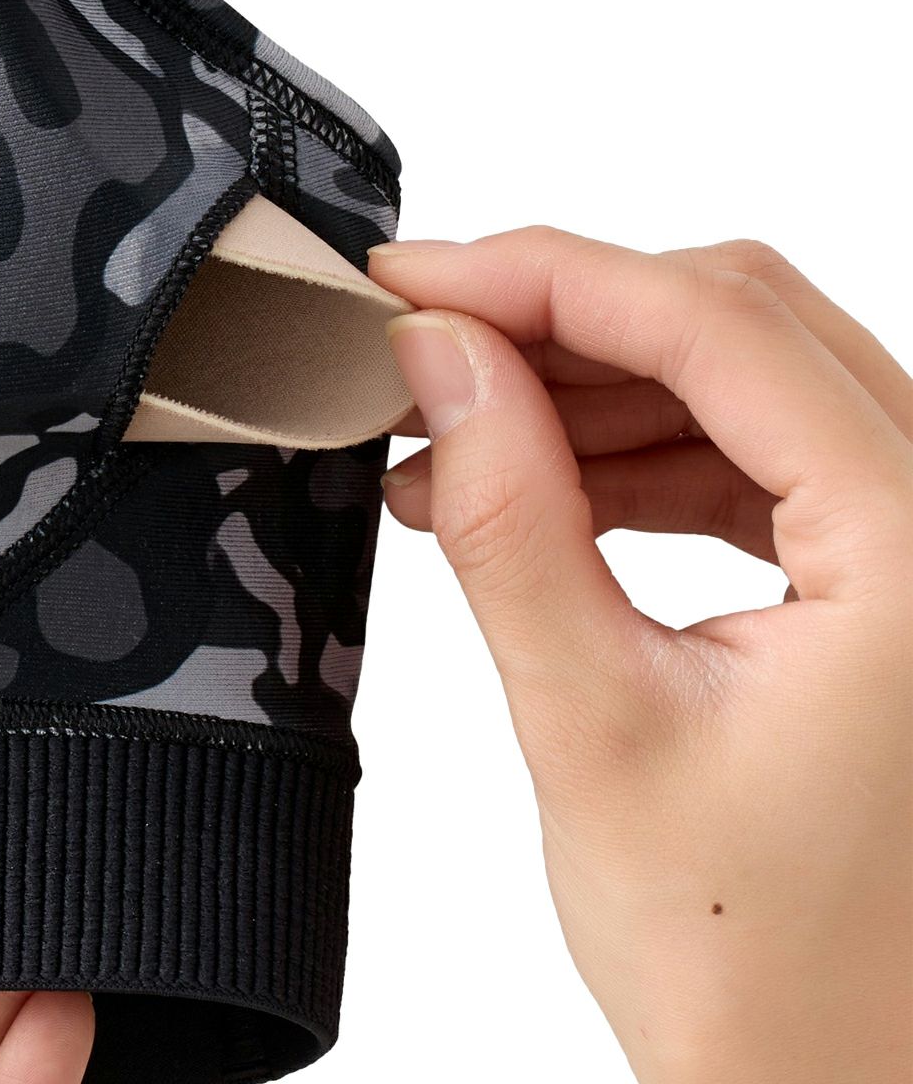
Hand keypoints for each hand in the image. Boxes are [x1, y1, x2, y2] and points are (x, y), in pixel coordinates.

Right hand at [368, 231, 911, 1082]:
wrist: (828, 1074)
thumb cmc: (749, 965)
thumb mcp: (592, 725)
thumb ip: (511, 522)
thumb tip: (444, 364)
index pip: (717, 326)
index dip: (543, 278)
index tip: (416, 278)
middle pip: (734, 326)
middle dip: (557, 321)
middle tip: (420, 342)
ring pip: (732, 382)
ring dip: (579, 394)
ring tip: (447, 438)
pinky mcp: (869, 567)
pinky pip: (737, 456)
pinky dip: (622, 456)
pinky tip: (524, 485)